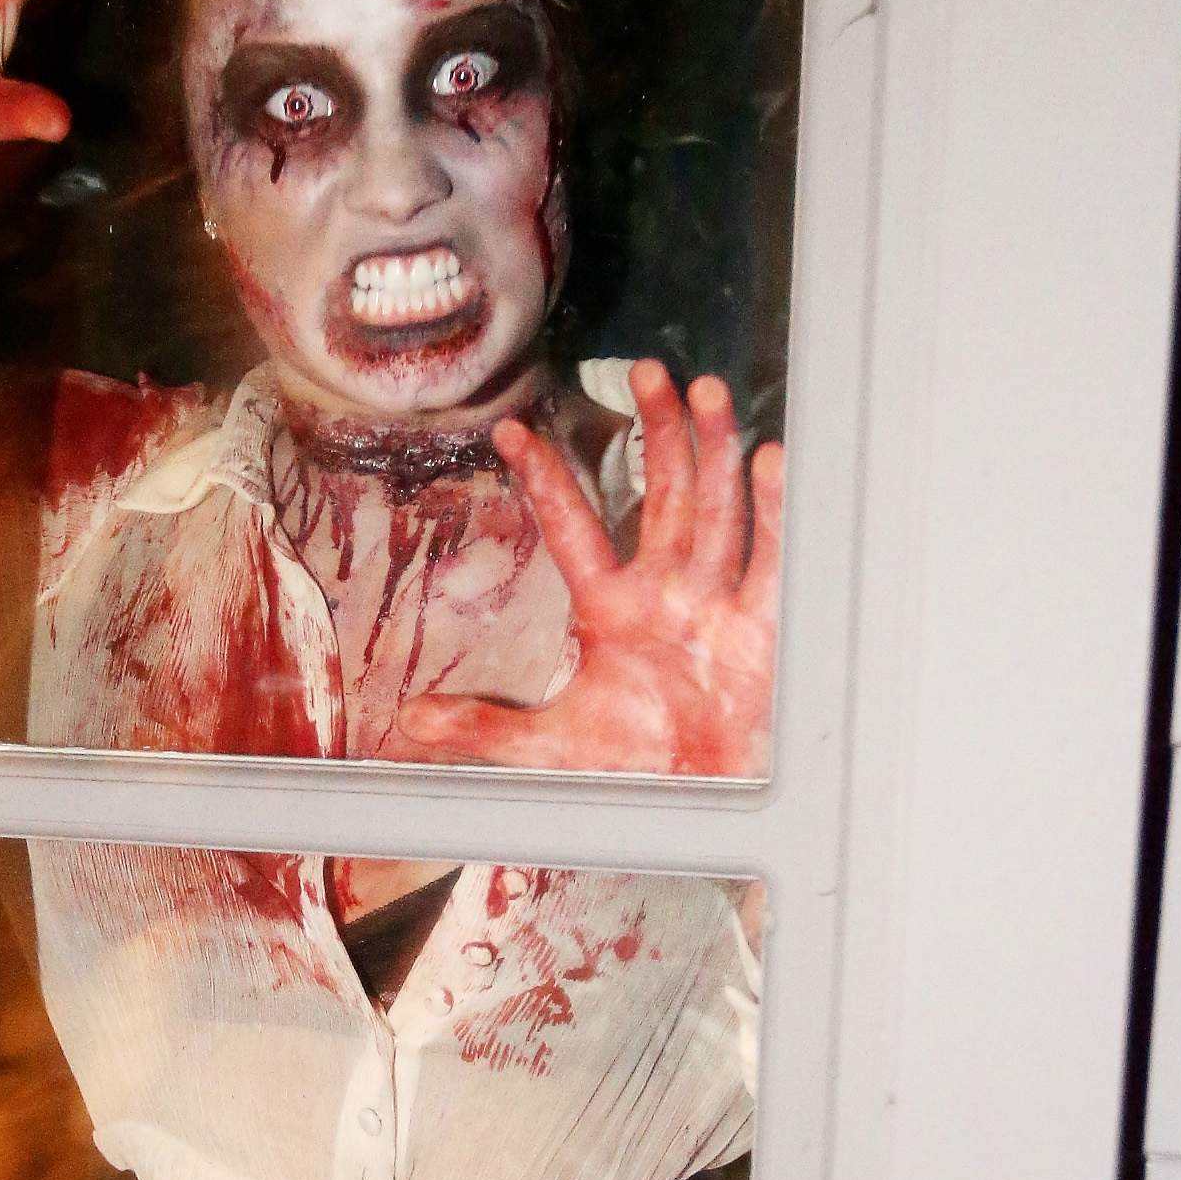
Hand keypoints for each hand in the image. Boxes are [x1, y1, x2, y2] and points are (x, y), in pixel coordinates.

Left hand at [387, 366, 782, 777]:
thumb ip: (482, 729)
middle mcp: (666, 591)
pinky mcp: (763, 628)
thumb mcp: (548, 750)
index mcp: (610, 609)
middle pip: (663, 493)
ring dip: (713, 450)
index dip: (544, 481)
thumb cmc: (633, 771)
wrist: (700, 809)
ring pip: (715, 510)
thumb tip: (408, 720)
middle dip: (659, 431)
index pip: (571, 529)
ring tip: (707, 390)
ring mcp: (716, 603)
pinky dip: (772, 513)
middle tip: (649, 369)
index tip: (511, 431)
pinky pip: (769, 560)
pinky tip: (768, 459)